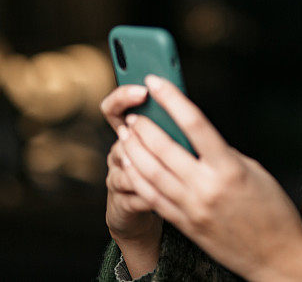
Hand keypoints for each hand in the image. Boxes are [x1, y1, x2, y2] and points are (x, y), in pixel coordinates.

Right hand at [100, 85, 162, 247]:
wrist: (146, 210)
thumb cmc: (166, 170)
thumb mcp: (169, 145)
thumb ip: (172, 128)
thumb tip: (187, 109)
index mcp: (129, 134)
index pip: (114, 108)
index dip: (123, 97)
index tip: (143, 90)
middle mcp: (118, 153)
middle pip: (122, 136)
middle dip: (142, 134)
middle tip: (160, 132)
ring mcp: (116, 177)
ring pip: (126, 166)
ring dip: (149, 165)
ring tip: (169, 167)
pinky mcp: (120, 201)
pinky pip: (133, 196)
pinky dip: (152, 194)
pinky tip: (169, 195)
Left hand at [116, 74, 301, 281]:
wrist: (276, 255)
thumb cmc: (272, 209)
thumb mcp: (252, 170)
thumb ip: (221, 153)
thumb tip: (196, 138)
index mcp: (229, 168)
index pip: (194, 124)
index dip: (171, 99)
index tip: (156, 82)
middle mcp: (207, 187)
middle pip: (164, 149)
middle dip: (144, 127)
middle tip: (134, 114)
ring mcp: (193, 208)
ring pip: (151, 173)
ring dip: (134, 151)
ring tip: (125, 135)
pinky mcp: (185, 224)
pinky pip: (153, 198)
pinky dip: (137, 178)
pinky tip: (130, 165)